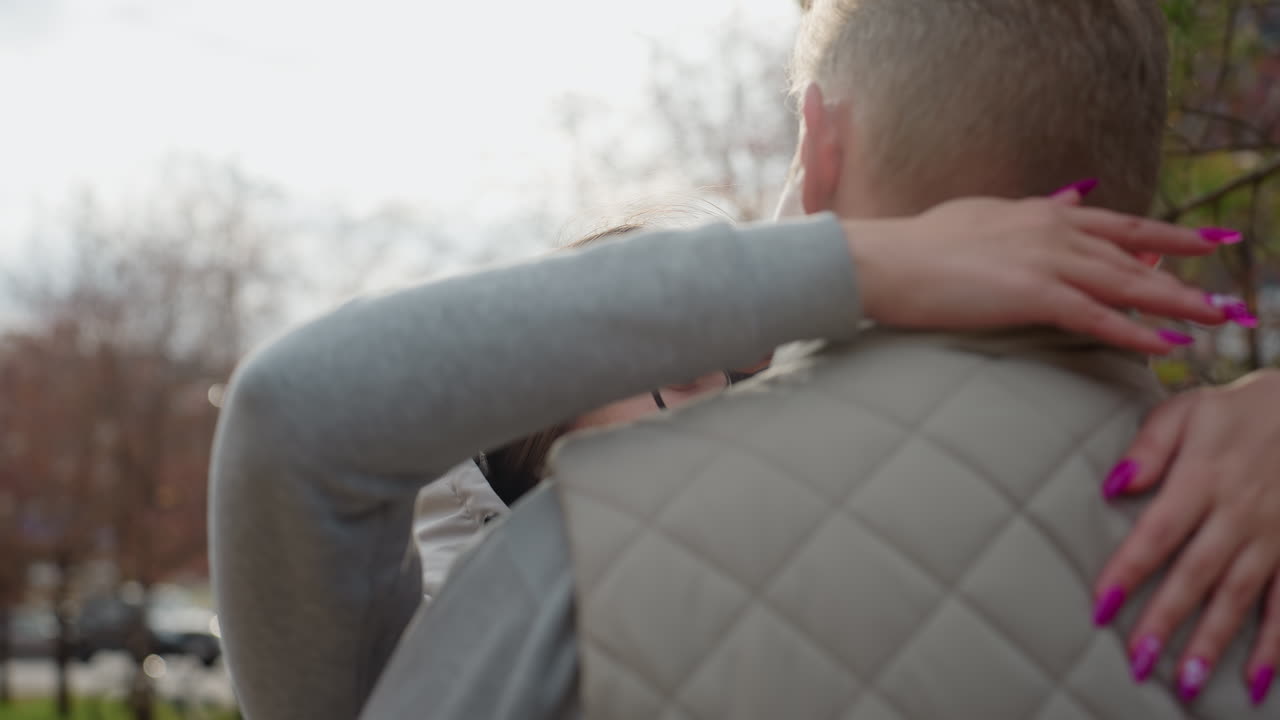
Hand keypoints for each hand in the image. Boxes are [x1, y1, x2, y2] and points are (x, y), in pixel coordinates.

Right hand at [845, 185, 1239, 353]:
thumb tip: (1064, 203)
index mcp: (1037, 214)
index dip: (1163, 235)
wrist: (880, 260)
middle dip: (1185, 274)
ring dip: (1176, 304)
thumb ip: (1025, 213)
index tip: (1202, 244)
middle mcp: (1050, 229)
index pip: (1115, 225)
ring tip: (1215, 321)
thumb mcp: (978, 216)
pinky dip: (1134, 333)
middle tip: (1225, 297)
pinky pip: (1096, 316)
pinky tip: (1165, 348)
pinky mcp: (1031, 293)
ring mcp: (1043, 259)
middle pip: (1133, 254)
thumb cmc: (915, 247)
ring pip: (1126, 283)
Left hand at [1094, 370, 1279, 704]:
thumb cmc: (1240, 410)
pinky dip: (1277, 644)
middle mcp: (1238, 513)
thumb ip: (1150, 446)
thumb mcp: (1190, 410)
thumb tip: (1112, 485)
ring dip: (1215, 641)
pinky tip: (1258, 680)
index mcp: (1204, 478)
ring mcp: (1273, 535)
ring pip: (1240, 596)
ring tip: (1188, 681)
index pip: (1159, 532)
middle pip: (1197, 573)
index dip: (1129, 570)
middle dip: (1167, 620)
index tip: (1101, 605)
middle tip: (1139, 662)